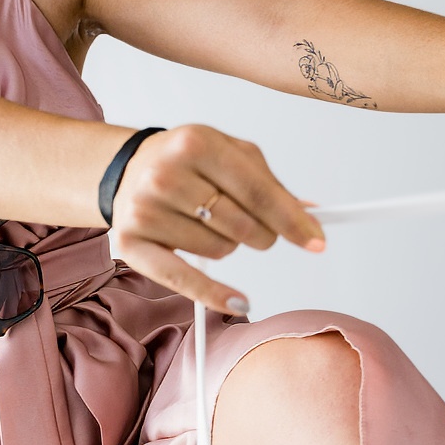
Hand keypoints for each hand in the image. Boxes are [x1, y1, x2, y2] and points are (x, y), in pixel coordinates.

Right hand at [109, 124, 324, 313]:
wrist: (127, 167)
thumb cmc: (186, 161)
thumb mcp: (229, 153)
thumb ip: (269, 183)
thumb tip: (310, 215)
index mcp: (196, 143)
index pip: (258, 192)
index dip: (292, 221)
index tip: (317, 241)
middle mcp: (166, 174)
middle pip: (243, 226)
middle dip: (262, 234)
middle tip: (257, 229)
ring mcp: (145, 210)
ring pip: (220, 250)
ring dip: (229, 245)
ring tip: (209, 224)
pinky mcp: (132, 243)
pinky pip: (184, 279)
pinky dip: (214, 294)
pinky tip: (239, 301)